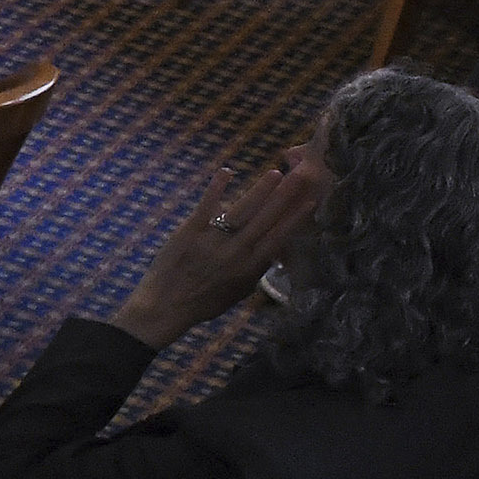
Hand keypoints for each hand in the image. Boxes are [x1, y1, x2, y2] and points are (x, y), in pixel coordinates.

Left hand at [109, 149, 324, 349]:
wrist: (166, 306)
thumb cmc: (205, 302)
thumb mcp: (240, 291)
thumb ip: (257, 269)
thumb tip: (274, 250)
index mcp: (250, 267)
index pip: (279, 237)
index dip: (296, 218)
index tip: (311, 201)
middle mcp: (235, 251)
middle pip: (264, 219)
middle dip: (284, 197)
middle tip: (300, 177)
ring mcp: (212, 240)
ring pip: (241, 211)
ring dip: (259, 191)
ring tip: (275, 173)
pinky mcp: (189, 232)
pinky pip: (206, 207)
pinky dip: (216, 189)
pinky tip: (226, 172)